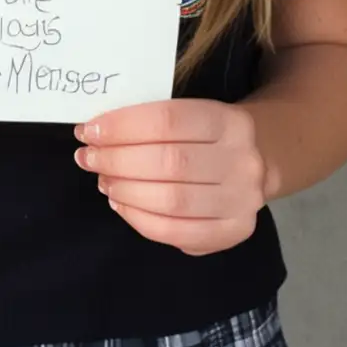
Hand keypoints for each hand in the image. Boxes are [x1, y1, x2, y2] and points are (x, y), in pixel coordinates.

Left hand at [73, 99, 268, 255]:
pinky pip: (176, 232)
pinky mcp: (232, 232)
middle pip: (169, 162)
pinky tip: (120, 204)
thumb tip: (97, 132)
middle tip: (87, 157)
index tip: (89, 131)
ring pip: (171, 200)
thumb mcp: (193, 114)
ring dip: (126, 190)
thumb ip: (153, 121)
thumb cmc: (208, 135)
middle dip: (117, 160)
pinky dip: (139, 219)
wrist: (259, 161)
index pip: (168, 119)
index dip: (123, 125)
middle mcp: (241, 161)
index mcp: (230, 121)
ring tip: (104, 180)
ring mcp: (241, 200)